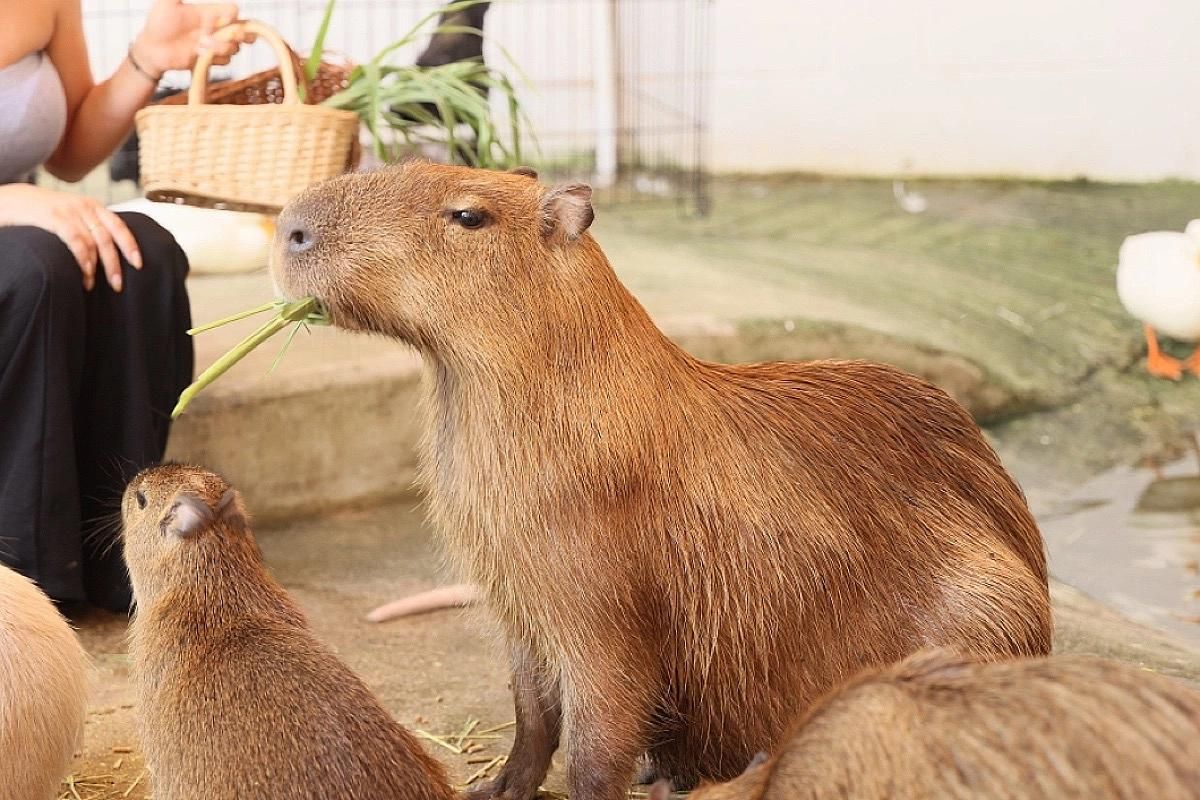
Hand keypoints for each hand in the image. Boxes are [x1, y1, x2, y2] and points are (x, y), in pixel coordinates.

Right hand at [0, 185, 141, 291]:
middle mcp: (84, 206)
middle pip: (108, 239)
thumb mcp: (71, 214)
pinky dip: (83, 258)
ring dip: (95, 267)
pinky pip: (76, 240)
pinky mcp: (53, 217)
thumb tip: (108, 253)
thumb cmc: (43, 212)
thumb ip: (89, 227)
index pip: (119, 226)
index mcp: (93, 206)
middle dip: (114, 264)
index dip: (130, 246)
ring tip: (91, 284)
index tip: (139, 265)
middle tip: (118, 285)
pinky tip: (84, 272)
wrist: (12, 199)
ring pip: (93, 242)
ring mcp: (69, 211)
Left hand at [132, 0, 249, 75]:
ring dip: (222, 47)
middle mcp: (215, 29)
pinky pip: (226, 61)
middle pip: (243, 31)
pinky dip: (216, 58)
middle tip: (234, 37)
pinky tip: (200, 54)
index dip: (232, 15)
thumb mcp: (166, 2)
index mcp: (209, 13)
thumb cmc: (158, 23)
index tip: (224, 21)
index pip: (232, 11)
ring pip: (235, 47)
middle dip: (244, 35)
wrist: (152, 48)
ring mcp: (215, 45)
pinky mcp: (211, 59)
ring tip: (201, 45)